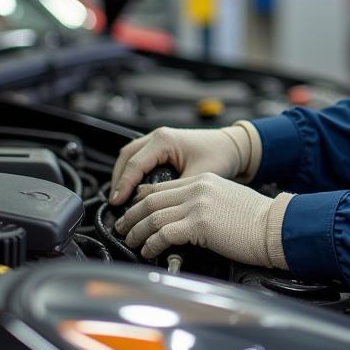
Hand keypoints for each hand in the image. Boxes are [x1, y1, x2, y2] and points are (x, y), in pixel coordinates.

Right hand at [108, 123, 259, 205]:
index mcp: (164, 140)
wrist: (234, 147)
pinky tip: (135, 190)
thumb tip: (161, 212)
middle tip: (115, 202)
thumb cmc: (221, 156)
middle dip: (118, 180)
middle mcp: (158, 137)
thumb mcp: (199, 176)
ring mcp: (159, 140)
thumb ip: (178, 192)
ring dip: (123, 176)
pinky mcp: (162, 148)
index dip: (124, 185)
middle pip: (126, 157)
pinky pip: (139, 159)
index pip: (135, 164)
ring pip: (130, 156)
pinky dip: (133, 173)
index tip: (117, 203)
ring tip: (121, 199)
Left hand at [114, 172, 290, 266]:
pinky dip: (151, 244)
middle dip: (131, 215)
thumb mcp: (226, 199)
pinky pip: (163, 234)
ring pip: (152, 216)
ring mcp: (197, 205)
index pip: (162, 187)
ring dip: (136, 231)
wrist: (274, 225)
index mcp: (203, 180)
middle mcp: (197, 188)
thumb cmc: (257, 219)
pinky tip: (148, 251)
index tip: (133, 210)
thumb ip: (203, 202)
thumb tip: (183, 219)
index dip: (141, 199)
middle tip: (123, 227)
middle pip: (151, 200)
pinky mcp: (198, 224)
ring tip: (131, 242)